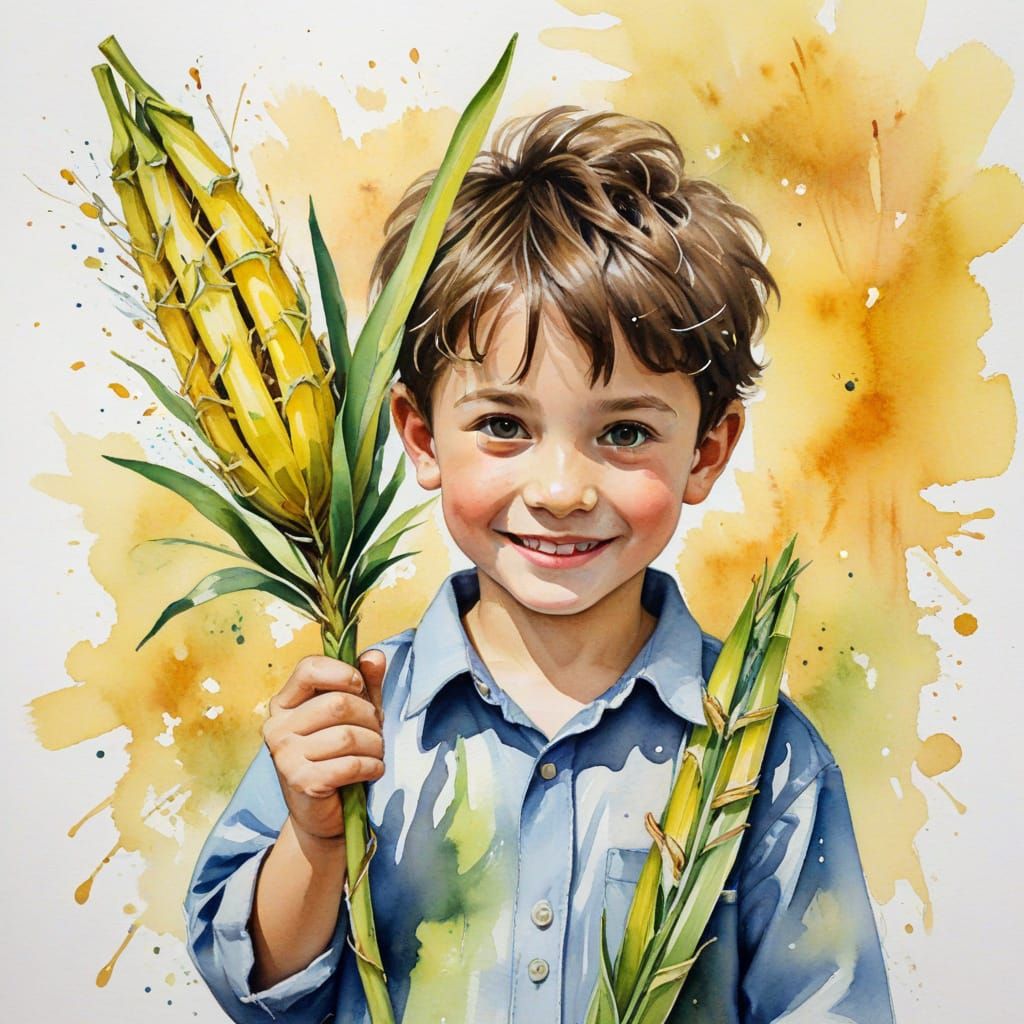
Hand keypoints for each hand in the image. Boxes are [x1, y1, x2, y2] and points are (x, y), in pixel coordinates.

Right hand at [262, 650, 386, 842]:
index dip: (342, 672)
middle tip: (376, 732)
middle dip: (370, 717)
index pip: (309, 669)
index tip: (360, 687)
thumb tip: (374, 656)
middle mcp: (277, 726)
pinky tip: (373, 770)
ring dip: (374, 745)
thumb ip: (365, 683)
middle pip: (337, 703)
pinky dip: (372, 766)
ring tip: (375, 753)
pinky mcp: (301, 781)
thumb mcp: (356, 713)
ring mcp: (285, 755)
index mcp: (285, 703)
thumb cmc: (339, 755)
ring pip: (347, 735)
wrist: (324, 813)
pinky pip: (350, 764)